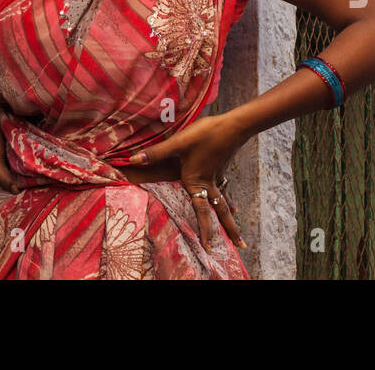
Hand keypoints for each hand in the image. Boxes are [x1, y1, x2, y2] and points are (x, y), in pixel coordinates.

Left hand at [127, 113, 249, 251]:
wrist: (232, 126)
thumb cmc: (204, 134)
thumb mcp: (178, 143)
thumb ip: (155, 153)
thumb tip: (133, 160)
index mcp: (196, 182)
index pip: (201, 212)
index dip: (204, 231)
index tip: (207, 249)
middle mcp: (208, 183)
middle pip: (220, 211)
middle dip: (229, 229)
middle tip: (241, 245)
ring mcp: (217, 176)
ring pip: (224, 200)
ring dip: (229, 214)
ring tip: (235, 220)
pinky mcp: (221, 166)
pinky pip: (224, 187)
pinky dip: (227, 196)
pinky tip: (229, 197)